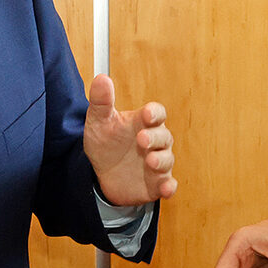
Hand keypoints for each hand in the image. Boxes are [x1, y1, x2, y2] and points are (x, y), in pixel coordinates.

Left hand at [83, 73, 176, 204]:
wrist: (101, 174)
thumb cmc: (105, 142)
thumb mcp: (98, 122)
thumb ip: (101, 102)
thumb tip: (101, 78)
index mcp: (142, 123)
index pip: (156, 113)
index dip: (154, 113)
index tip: (147, 114)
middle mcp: (154, 142)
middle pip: (164, 136)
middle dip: (155, 138)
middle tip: (142, 139)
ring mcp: (157, 163)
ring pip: (167, 159)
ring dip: (161, 160)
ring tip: (150, 161)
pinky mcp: (156, 183)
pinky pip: (168, 184)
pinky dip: (169, 186)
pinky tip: (165, 189)